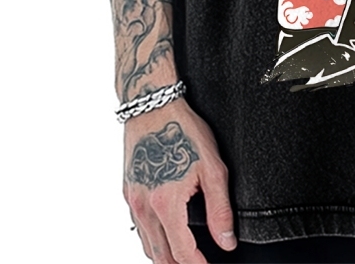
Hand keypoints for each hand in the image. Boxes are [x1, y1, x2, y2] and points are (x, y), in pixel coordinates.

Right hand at [123, 100, 236, 262]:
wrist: (153, 107)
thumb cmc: (184, 131)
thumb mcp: (212, 168)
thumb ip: (220, 209)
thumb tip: (226, 242)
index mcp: (166, 205)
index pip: (182, 254)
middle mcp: (144, 208)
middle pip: (160, 256)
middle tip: (198, 263)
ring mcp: (133, 200)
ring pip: (146, 245)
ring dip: (164, 257)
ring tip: (184, 257)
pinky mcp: (128, 192)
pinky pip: (138, 227)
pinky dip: (151, 239)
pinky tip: (165, 235)